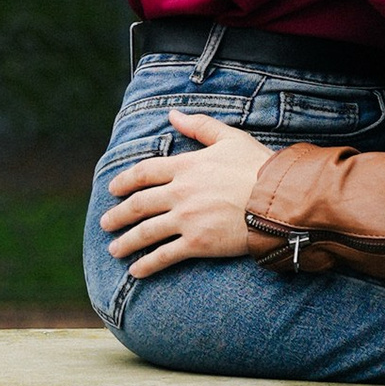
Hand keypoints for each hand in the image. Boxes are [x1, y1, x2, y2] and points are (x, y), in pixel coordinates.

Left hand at [99, 112, 267, 273]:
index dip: (124, 181)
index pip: (144, 172)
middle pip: (138, 205)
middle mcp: (180, 193)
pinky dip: (148, 264)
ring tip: (114, 250)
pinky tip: (136, 271)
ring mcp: (187, 219)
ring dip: (126, 242)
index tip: (112, 189)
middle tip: (105, 223)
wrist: (278, 199)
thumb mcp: (229, 137)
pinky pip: (165, 255)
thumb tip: (173, 114)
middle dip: (118, 215)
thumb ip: (198, 126)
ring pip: (146, 232)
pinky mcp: (198, 243)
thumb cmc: (258, 166)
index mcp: (186, 166)